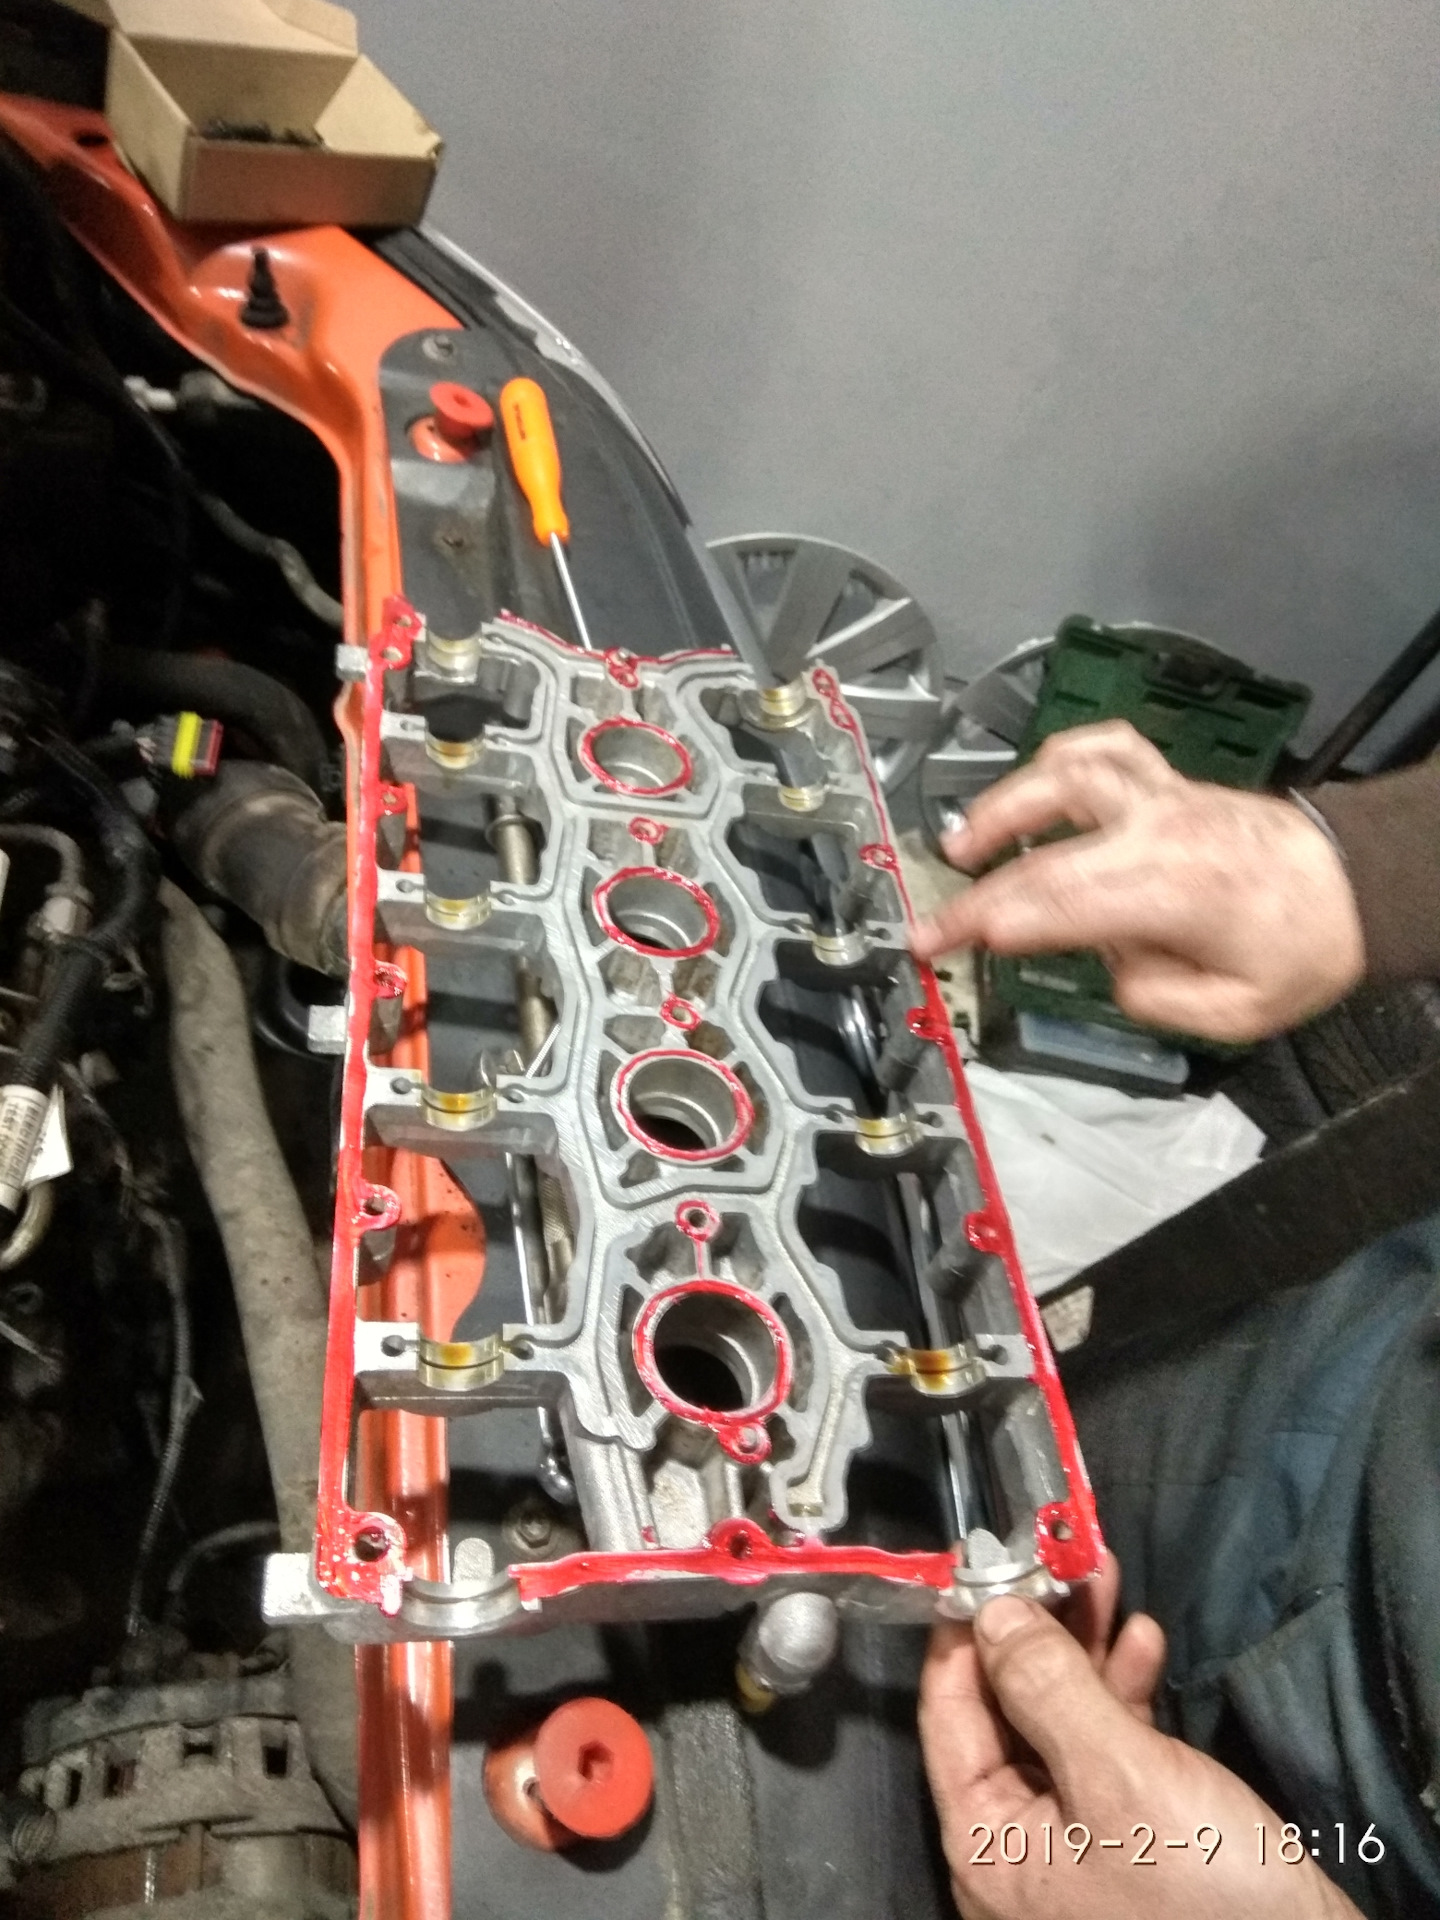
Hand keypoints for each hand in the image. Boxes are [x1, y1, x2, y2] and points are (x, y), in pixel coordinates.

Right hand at [911, 721, 1363, 1041]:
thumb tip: (1110, 969)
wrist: (1354, 887)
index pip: (1058, 904)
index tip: (943, 942)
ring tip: (962, 844)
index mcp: (1173, 891)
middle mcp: (1159, 831)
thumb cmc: (1300, 947)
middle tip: (930, 924)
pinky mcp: (1167, 785)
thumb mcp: (1236, 1012)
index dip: (991, 924)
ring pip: (1069, 776)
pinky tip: (1032, 783)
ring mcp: (1162, 798)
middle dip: (976, 893)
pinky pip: (1106, 750)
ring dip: (1005, 806)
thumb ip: (1155, 998)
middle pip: (1045, 854)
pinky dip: (1060, 758)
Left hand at [920, 1555, 1361, 1919]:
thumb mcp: (1119, 1774)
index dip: (964, 1629)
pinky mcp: (1130, 1843)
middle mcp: (1016, 1848)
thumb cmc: (1203, 1892)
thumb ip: (1046, 1686)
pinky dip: (1121, 1696)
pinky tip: (1145, 1645)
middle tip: (1063, 1556)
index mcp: (985, 1843)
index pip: (947, 1711)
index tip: (986, 1556)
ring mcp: (1073, 1847)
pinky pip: (1105, 1753)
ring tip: (1109, 1582)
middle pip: (1004, 1711)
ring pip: (1057, 1722)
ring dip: (1085, 1650)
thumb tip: (990, 1611)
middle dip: (1038, 1628)